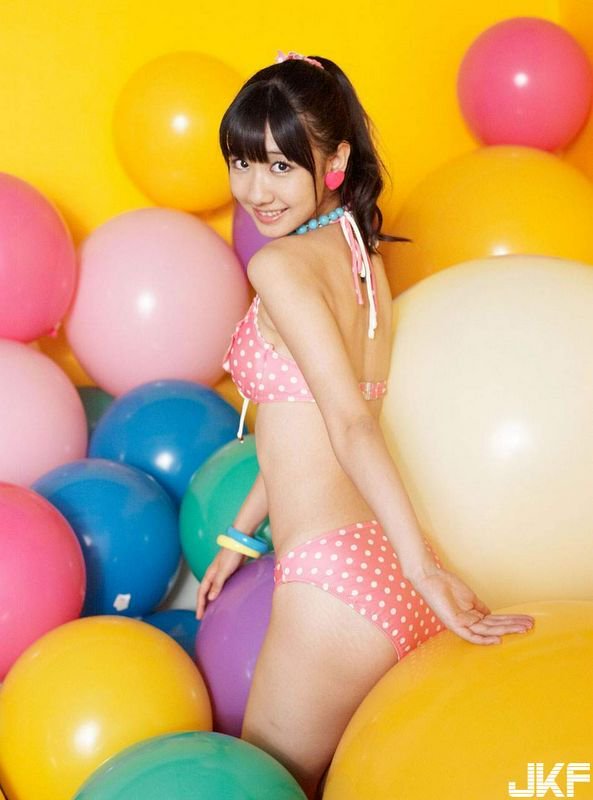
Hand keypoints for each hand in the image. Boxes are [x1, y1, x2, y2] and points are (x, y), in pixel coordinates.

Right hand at [196, 547, 244, 619]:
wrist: (240, 543)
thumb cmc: (231, 554)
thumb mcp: (223, 570)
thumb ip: (217, 584)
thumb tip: (210, 597)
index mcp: (210, 574)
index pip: (201, 592)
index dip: (199, 604)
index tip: (199, 616)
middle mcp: (213, 574)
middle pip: (205, 592)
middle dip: (202, 604)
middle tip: (202, 616)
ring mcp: (221, 574)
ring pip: (212, 589)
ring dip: (210, 599)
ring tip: (211, 609)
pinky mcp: (229, 572)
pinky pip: (221, 586)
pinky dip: (219, 594)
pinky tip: (223, 598)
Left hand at [412, 568, 534, 644]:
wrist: (430, 577)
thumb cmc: (446, 585)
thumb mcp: (469, 597)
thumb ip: (480, 607)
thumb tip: (492, 614)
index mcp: (472, 617)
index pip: (495, 622)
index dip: (510, 622)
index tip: (526, 622)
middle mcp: (468, 623)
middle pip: (495, 626)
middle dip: (513, 626)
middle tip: (531, 626)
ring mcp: (461, 623)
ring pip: (488, 629)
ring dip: (507, 629)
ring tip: (523, 628)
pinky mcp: (454, 622)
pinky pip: (471, 634)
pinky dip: (484, 638)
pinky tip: (498, 639)